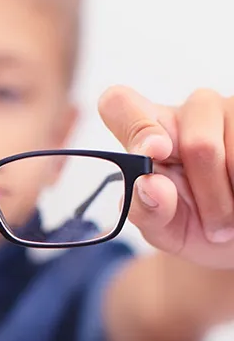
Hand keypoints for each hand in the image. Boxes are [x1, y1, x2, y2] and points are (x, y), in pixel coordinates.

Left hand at [99, 85, 233, 268]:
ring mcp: (223, 109)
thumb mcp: (161, 229)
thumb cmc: (188, 224)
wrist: (230, 235)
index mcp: (144, 135)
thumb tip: (148, 183)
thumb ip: (146, 211)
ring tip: (228, 212)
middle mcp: (183, 114)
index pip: (118, 104)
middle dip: (208, 194)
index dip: (138, 125)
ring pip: (228, 151)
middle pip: (198, 144)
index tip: (155, 153)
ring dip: (230, 197)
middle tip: (212, 224)